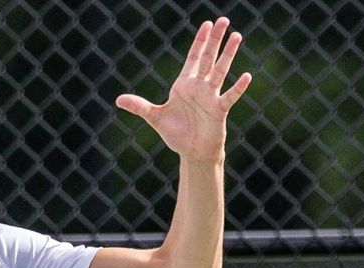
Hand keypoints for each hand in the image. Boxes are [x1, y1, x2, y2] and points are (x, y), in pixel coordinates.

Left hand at [117, 17, 251, 163]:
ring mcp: (210, 97)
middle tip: (224, 20)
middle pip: (208, 58)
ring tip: (237, 35)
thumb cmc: (176, 133)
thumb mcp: (155, 117)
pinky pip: (229, 96)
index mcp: (184, 85)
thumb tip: (118, 100)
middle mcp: (199, 87)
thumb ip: (139, 106)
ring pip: (220, 71)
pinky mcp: (218, 110)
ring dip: (227, 55)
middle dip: (215, 40)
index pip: (193, 58)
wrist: (192, 151)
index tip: (207, 24)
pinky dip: (238, 87)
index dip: (199, 41)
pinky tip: (246, 76)